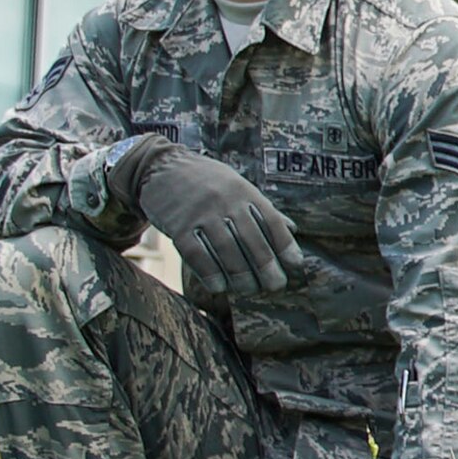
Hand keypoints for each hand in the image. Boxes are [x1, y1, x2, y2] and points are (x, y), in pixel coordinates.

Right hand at [107, 135, 302, 294]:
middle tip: (276, 286)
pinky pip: (197, 253)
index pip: (271, 221)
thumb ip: (263, 209)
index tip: (295, 265)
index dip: (285, 245)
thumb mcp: (238, 187)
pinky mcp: (179, 226)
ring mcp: (202, 213)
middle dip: (266, 266)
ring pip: (226, 249)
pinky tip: (219, 287)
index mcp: (245, 192)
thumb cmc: (208, 182)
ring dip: (241, 275)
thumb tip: (292, 230)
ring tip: (249, 290)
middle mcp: (226, 202)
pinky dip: (210, 273)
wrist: (162, 168)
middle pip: (251, 239)